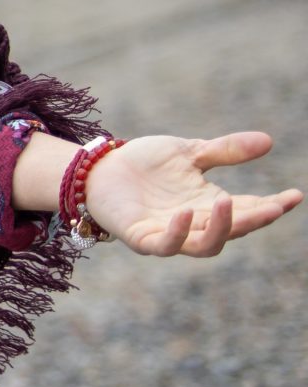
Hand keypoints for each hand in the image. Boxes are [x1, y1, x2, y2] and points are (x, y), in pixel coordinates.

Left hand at [80, 131, 302, 256]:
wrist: (99, 169)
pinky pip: (163, 245)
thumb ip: (224, 151)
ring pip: (204, 246)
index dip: (272, 206)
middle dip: (255, 220)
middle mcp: (194, 223)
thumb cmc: (145, 164)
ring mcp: (168, 233)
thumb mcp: (189, 152)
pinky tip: (184, 213)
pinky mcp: (141, 238)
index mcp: (210, 204)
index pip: (249, 210)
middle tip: (273, 207)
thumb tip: (268, 141)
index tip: (295, 195)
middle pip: (233, 231)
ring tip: (226, 202)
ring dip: (219, 229)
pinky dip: (176, 233)